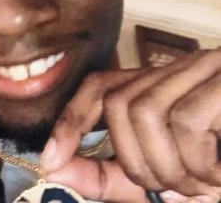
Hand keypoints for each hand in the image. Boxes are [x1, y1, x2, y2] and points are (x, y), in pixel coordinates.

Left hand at [40, 49, 220, 202]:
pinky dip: (198, 163)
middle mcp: (178, 69)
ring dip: (168, 167)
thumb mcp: (165, 180)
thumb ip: (111, 176)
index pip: (99, 86)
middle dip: (135, 162)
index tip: (50, 159)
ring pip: (144, 111)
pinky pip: (185, 122)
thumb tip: (55, 167)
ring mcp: (206, 68)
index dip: (70, 120)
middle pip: (117, 102)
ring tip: (203, 182)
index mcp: (160, 87)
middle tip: (177, 187)